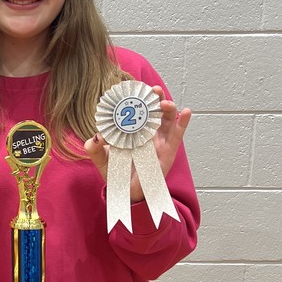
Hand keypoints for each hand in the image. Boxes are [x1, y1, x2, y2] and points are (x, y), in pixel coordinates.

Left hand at [84, 87, 191, 201]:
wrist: (126, 192)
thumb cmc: (115, 172)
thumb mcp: (101, 159)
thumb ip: (94, 148)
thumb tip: (96, 136)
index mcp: (131, 129)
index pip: (135, 109)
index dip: (136, 98)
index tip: (133, 89)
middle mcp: (146, 131)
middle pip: (153, 109)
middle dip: (153, 97)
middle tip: (151, 90)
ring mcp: (158, 139)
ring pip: (167, 118)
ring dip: (168, 107)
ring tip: (164, 102)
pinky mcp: (168, 150)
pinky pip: (177, 134)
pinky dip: (183, 122)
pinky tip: (186, 112)